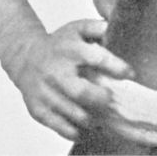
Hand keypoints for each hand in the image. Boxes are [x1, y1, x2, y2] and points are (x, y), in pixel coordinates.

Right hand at [1, 19, 134, 140]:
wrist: (26, 57)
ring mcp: (46, 92)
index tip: (130, 74)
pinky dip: (73, 129)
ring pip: (71, 112)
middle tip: (109, 99)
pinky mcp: (38, 109)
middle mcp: (57, 70)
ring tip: (99, 116)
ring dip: (90, 117)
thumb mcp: (78, 28)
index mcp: (71, 48)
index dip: (116, 67)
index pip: (97, 58)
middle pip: (81, 91)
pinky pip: (58, 125)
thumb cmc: (60, 43)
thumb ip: (98, 27)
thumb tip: (117, 27)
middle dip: (100, 98)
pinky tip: (82, 126)